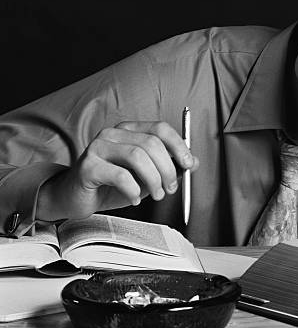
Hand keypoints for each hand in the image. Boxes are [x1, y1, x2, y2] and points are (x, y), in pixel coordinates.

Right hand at [37, 121, 199, 220]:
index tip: (188, 165)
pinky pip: (120, 175)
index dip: (178, 145)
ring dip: (153, 180)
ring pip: (137, 157)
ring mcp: (98, 147)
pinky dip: (133, 190)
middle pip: (151, 144)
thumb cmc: (111, 185)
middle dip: (167, 169)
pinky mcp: (88, 166)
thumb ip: (169, 166)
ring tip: (155, 195)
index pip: (160, 128)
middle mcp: (113, 134)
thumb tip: (193, 163)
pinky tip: (135, 199)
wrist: (74, 198)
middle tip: (170, 189)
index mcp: (129, 130)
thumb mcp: (146, 176)